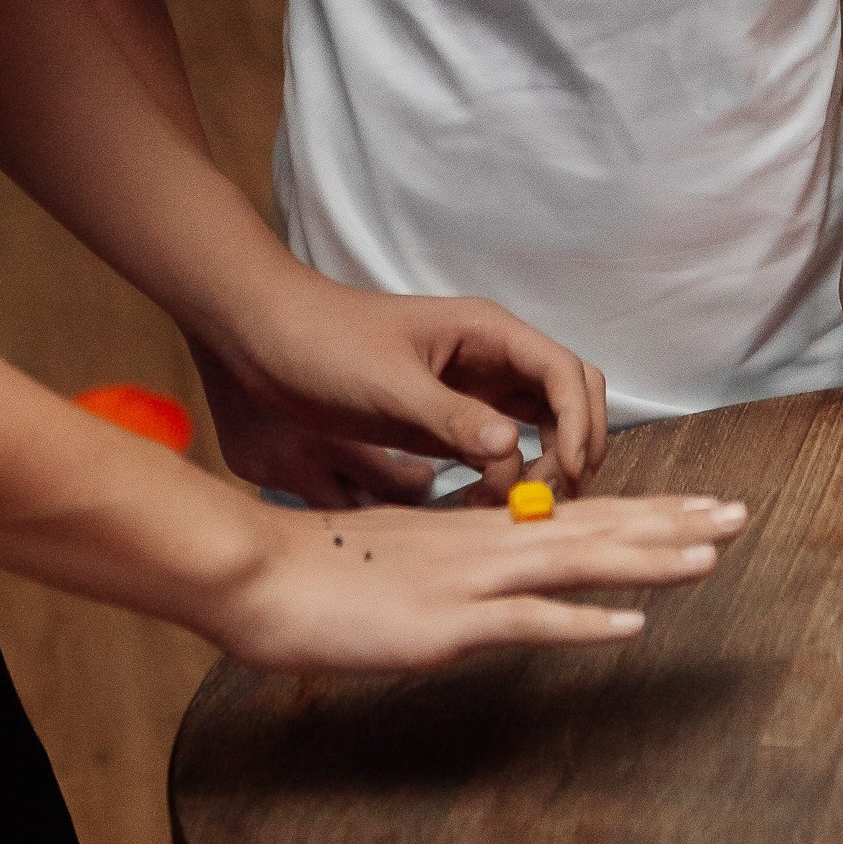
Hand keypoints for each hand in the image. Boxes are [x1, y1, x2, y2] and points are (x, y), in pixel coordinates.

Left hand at [200, 283, 610, 497]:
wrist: (262, 336)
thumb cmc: (322, 342)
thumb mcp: (388, 384)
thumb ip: (451, 418)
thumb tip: (512, 449)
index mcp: (486, 332)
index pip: (564, 372)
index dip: (580, 424)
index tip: (566, 475)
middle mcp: (489, 358)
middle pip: (567, 399)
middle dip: (574, 447)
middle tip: (548, 502)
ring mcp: (468, 389)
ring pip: (539, 426)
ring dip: (543, 466)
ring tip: (513, 511)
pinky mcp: (443, 418)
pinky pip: (497, 448)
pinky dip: (505, 477)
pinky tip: (478, 505)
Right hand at [211, 489, 749, 675]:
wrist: (258, 572)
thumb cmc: (320, 568)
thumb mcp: (401, 555)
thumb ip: (451, 559)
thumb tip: (488, 569)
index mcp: (479, 530)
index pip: (579, 514)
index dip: (646, 509)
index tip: (702, 505)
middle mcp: (487, 544)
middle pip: (597, 527)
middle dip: (674, 522)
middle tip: (742, 513)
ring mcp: (471, 579)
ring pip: (579, 560)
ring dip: (650, 558)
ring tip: (714, 553)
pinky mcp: (448, 622)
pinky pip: (528, 620)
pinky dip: (584, 622)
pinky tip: (631, 626)